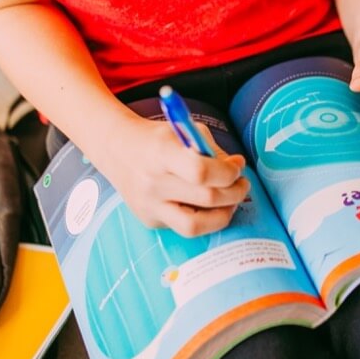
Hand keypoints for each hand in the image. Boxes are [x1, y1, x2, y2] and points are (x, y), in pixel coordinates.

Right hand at [94, 113, 250, 235]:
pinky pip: (185, 227)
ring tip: (230, 202)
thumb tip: (237, 169)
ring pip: (195, 226)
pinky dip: (203, 218)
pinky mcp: (150, 220)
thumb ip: (212, 151)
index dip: (228, 172)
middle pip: (206, 199)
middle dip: (235, 193)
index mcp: (161, 154)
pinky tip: (206, 205)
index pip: (201, 171)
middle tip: (242, 184)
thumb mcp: (185, 131)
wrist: (117, 149)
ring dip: (223, 215)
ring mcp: (149, 206)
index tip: (237, 166)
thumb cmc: (158, 138)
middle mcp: (153, 183)